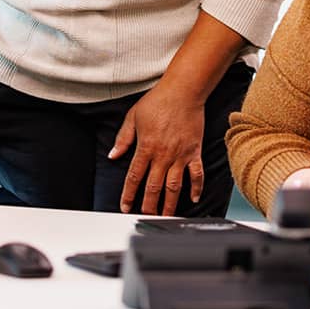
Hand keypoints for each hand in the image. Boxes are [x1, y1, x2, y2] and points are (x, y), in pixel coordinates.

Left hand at [109, 84, 204, 215]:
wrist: (183, 91)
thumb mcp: (132, 117)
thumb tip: (113, 155)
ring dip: (170, 203)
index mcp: (145, 147)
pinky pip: (197, 174)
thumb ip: (123, 139)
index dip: (129, 194)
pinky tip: (194, 198)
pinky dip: (196, 187)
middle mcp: (163, 154)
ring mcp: (180, 155)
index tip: (125, 207)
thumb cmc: (157, 101)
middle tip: (145, 217)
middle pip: (153, 186)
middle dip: (148, 205)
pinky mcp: (194, 151)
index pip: (134, 176)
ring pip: (174, 186)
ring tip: (166, 216)